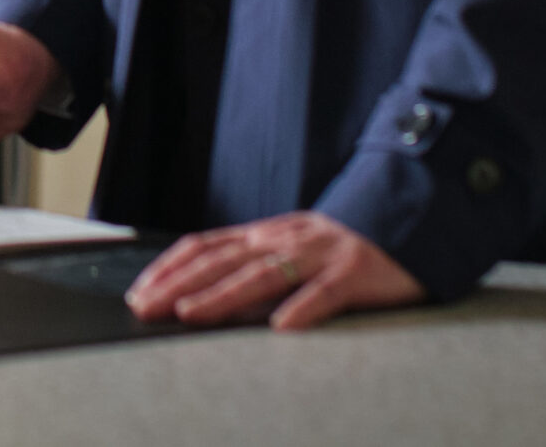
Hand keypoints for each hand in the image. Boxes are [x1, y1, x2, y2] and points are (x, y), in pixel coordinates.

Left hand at [126, 211, 423, 330]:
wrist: (407, 218)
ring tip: (191, 313)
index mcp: (266, 234)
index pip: (206, 246)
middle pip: (222, 260)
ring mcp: (318, 254)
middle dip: (179, 284)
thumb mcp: (291, 246)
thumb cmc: (342, 244)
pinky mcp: (353, 272)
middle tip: (145, 307)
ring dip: (223, 295)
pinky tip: (282, 327)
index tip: (139, 291)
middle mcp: (284, 239)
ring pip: (263, 274)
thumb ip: (255, 264)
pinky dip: (302, 308)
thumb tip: (207, 291)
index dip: (170, 268)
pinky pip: (325, 293)